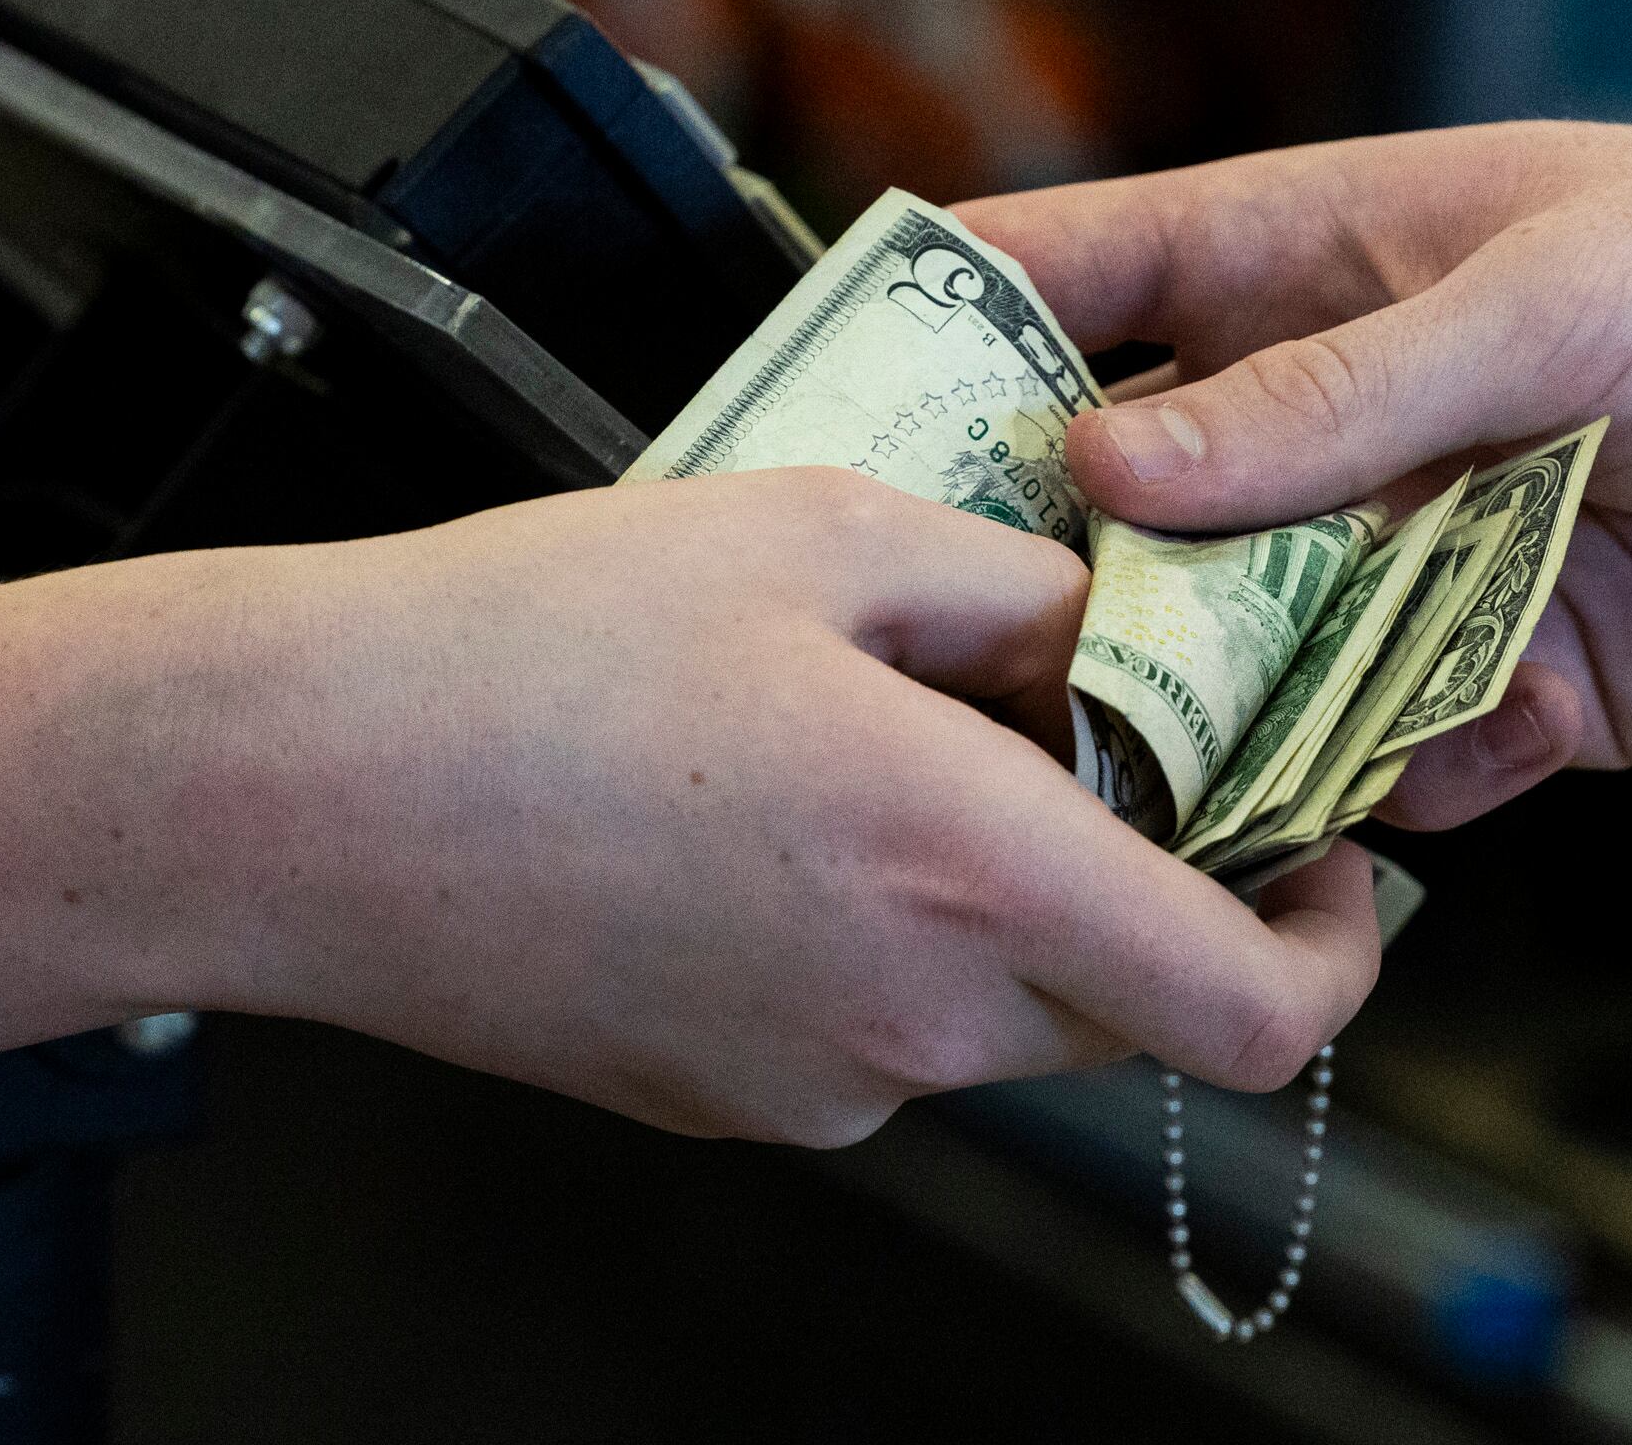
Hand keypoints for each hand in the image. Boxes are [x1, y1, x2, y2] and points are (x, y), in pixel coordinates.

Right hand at [159, 469, 1381, 1145]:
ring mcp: (813, 1086)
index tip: (1332, 864)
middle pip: (1136, 1006)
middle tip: (1106, 746)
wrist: (293, 787)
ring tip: (899, 747)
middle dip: (1163, 885)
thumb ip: (1016, 591)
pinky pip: (882, 1032)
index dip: (1337, 952)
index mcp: (964, 870)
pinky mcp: (726, 1102)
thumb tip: (1113, 634)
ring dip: (1015, 900)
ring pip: (1005, 1015)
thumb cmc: (526, 646)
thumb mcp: (816, 530)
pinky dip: (895, 938)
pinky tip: (782, 815)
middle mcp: (909, 1021)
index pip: (1254, 1012)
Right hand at [960, 117, 1631, 826]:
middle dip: (1058, 582)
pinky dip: (1364, 791)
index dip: (952, 333)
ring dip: (1200, 717)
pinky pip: (1390, 754)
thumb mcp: (1559, 301)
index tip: (819, 415)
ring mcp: (1426, 554)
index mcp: (1324, 264)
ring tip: (1117, 790)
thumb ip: (1339, 395)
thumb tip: (1113, 465)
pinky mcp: (1520, 679)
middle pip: (1141, 506)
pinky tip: (1361, 814)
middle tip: (950, 676)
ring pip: (1248, 653)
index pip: (1088, 274)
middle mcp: (1349, 418)